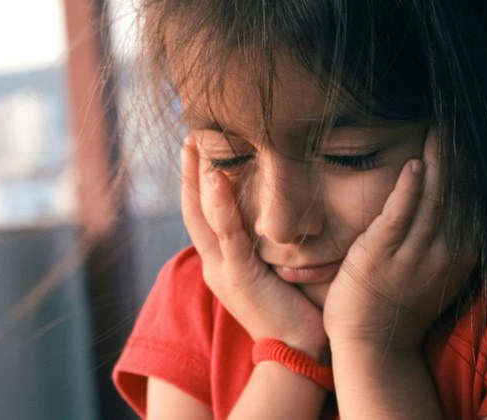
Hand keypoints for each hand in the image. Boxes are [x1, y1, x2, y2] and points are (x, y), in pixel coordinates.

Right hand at [180, 132, 325, 356]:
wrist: (297, 351)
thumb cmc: (295, 307)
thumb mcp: (276, 268)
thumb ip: (270, 242)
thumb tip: (286, 211)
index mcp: (224, 261)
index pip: (204, 215)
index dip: (198, 182)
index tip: (199, 149)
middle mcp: (215, 264)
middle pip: (193, 211)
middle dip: (189, 173)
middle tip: (189, 137)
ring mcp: (223, 270)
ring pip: (203, 218)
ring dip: (196, 180)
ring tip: (194, 145)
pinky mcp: (238, 277)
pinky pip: (227, 235)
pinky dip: (220, 205)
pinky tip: (217, 177)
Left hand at [323, 126, 476, 350]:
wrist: (372, 344)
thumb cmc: (398, 301)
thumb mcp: (435, 267)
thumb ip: (446, 233)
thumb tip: (451, 193)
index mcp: (461, 253)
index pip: (474, 198)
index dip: (474, 162)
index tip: (472, 128)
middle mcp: (445, 253)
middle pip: (459, 192)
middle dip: (460, 151)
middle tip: (460, 113)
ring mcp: (413, 255)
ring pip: (435, 199)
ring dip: (438, 160)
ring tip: (442, 124)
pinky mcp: (381, 256)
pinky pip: (400, 218)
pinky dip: (410, 190)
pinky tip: (416, 163)